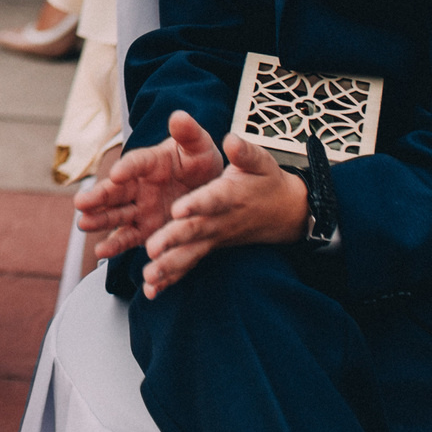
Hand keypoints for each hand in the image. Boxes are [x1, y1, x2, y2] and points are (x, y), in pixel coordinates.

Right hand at [76, 111, 221, 264]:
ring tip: (83, 224)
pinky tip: (101, 252)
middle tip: (81, 203)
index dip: (127, 167)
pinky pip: (128, 237)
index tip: (117, 173)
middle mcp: (139, 185)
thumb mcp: (199, 146)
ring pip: (116, 214)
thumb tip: (179, 116)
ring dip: (100, 219)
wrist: (208, 190)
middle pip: (116, 191)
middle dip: (99, 197)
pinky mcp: (144, 229)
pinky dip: (116, 245)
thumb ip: (189, 134)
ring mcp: (140, 208)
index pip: (137, 163)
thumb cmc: (200, 162)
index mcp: (151, 162)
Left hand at [138, 130, 308, 297]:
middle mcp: (220, 220)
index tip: (177, 208)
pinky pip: (189, 264)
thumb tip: (231, 140)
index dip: (196, 204)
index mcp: (229, 194)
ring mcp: (214, 237)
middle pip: (194, 230)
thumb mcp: (260, 160)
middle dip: (172, 240)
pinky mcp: (209, 247)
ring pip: (190, 253)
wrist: (284, 213)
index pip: (212, 199)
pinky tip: (151, 290)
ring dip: (168, 266)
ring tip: (148, 277)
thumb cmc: (266, 181)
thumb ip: (244, 151)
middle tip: (152, 249)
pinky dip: (171, 279)